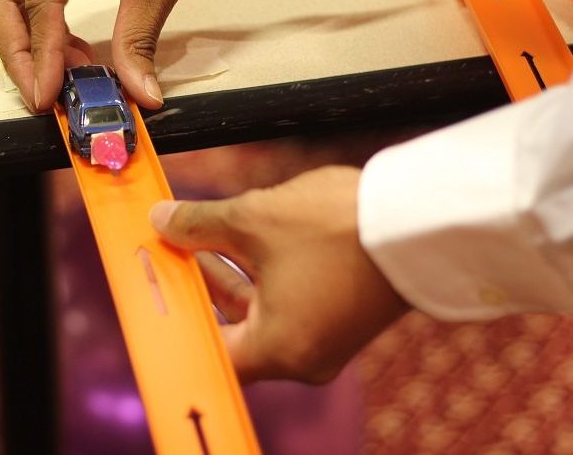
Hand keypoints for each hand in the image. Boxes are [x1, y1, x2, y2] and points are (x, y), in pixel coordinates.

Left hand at [149, 166, 408, 383]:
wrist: (423, 217)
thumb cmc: (339, 226)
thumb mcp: (253, 219)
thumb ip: (198, 224)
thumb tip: (161, 220)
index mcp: (279, 350)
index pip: (208, 354)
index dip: (174, 322)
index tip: (151, 297)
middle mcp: (303, 357)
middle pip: (230, 334)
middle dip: (196, 291)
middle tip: (167, 258)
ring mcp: (326, 340)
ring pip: (257, 316)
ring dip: (225, 278)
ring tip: (194, 240)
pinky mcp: (342, 317)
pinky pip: (285, 306)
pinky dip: (258, 279)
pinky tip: (237, 242)